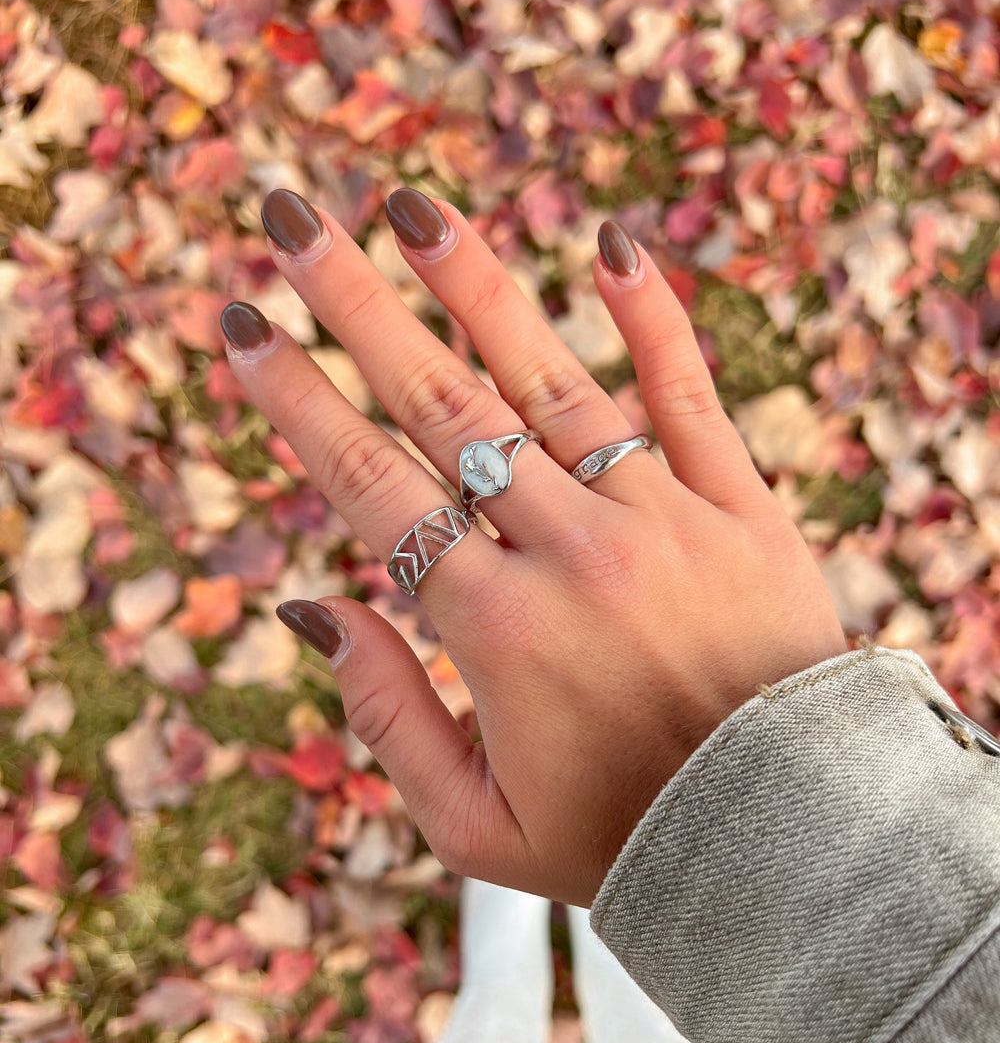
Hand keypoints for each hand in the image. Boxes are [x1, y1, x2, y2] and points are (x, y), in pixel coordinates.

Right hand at [222, 188, 846, 904]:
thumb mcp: (476, 825)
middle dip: (354, 305)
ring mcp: (660, 517)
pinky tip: (611, 246)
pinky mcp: (742, 506)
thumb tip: (313, 608)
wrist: (786, 837)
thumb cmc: (622, 835)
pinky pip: (689, 396)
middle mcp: (570, 550)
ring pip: (551, 379)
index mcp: (495, 627)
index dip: (296, 400)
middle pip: (442, 404)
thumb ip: (386, 717)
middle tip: (291, 218)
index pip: (371, 485)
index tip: (244, 328)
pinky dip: (652, 319)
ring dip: (475, 285)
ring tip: (410, 206)